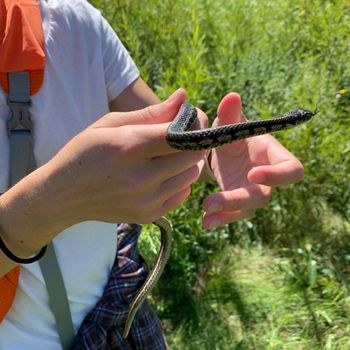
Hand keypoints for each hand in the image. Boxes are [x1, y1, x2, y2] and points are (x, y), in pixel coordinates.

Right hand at [0, 89, 206, 253]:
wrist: (63, 196)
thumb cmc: (84, 153)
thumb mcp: (109, 125)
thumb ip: (150, 113)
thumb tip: (183, 97)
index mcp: (129, 148)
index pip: (181, 134)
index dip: (194, 122)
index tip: (193, 116)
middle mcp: (141, 178)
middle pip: (193, 155)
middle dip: (195, 139)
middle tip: (184, 133)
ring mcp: (147, 201)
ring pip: (192, 174)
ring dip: (187, 160)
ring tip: (167, 154)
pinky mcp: (149, 215)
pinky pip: (183, 193)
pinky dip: (179, 180)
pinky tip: (161, 174)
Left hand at [202, 93, 303, 228]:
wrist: (224, 148)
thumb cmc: (233, 132)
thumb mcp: (230, 122)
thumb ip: (231, 114)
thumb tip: (231, 97)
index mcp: (272, 155)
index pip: (291, 170)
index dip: (277, 176)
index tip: (252, 174)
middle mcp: (266, 178)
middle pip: (263, 197)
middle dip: (239, 201)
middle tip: (211, 202)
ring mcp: (251, 192)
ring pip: (247, 210)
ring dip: (227, 216)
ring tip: (206, 221)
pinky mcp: (236, 203)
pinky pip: (232, 215)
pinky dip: (219, 219)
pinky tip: (205, 222)